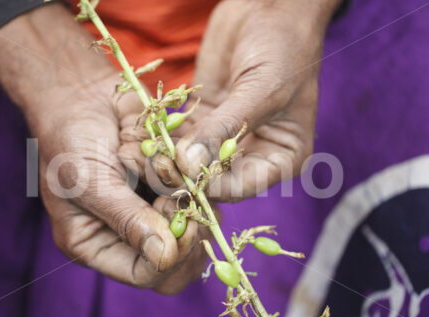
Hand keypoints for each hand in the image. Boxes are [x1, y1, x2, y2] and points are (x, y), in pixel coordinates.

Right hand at [0, 3, 212, 292]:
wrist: (82, 95)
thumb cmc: (71, 139)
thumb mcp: (89, 181)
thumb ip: (126, 218)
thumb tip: (164, 256)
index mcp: (97, 244)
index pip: (144, 274)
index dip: (170, 258)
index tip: (183, 223)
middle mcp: (128, 233)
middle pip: (176, 262)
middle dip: (188, 232)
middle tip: (184, 199)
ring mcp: (152, 210)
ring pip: (194, 226)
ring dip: (191, 197)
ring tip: (167, 166)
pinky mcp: (169, 186)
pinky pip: (199, 193)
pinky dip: (195, 176)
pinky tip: (174, 156)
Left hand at [121, 0, 338, 200]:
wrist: (271, 9)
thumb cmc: (284, 49)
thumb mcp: (260, 90)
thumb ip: (225, 129)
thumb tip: (189, 166)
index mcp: (281, 157)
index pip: (242, 186)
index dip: (211, 188)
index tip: (181, 178)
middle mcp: (254, 153)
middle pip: (215, 179)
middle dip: (185, 176)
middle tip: (156, 168)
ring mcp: (227, 138)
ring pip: (194, 161)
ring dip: (169, 160)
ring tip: (145, 155)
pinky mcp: (205, 119)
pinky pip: (182, 136)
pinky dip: (164, 139)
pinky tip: (145, 137)